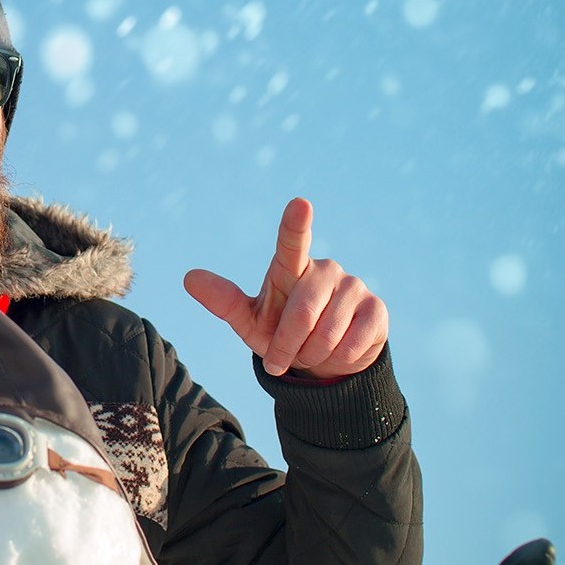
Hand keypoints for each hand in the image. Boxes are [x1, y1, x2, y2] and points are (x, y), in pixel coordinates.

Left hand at [183, 198, 386, 378]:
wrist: (323, 358)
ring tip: (309, 353)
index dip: (296, 224)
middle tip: (279, 361)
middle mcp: (325, 270)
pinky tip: (335, 354)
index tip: (300, 204)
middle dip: (287, 346)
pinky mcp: (375, 309)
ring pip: (328, 333)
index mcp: (291, 268)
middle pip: (303, 312)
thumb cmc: (280, 332)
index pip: (292, 243)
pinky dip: (337, 359)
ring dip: (311, 355)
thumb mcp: (250, 321)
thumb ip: (224, 301)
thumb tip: (188, 278)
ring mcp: (353, 286)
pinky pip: (353, 343)